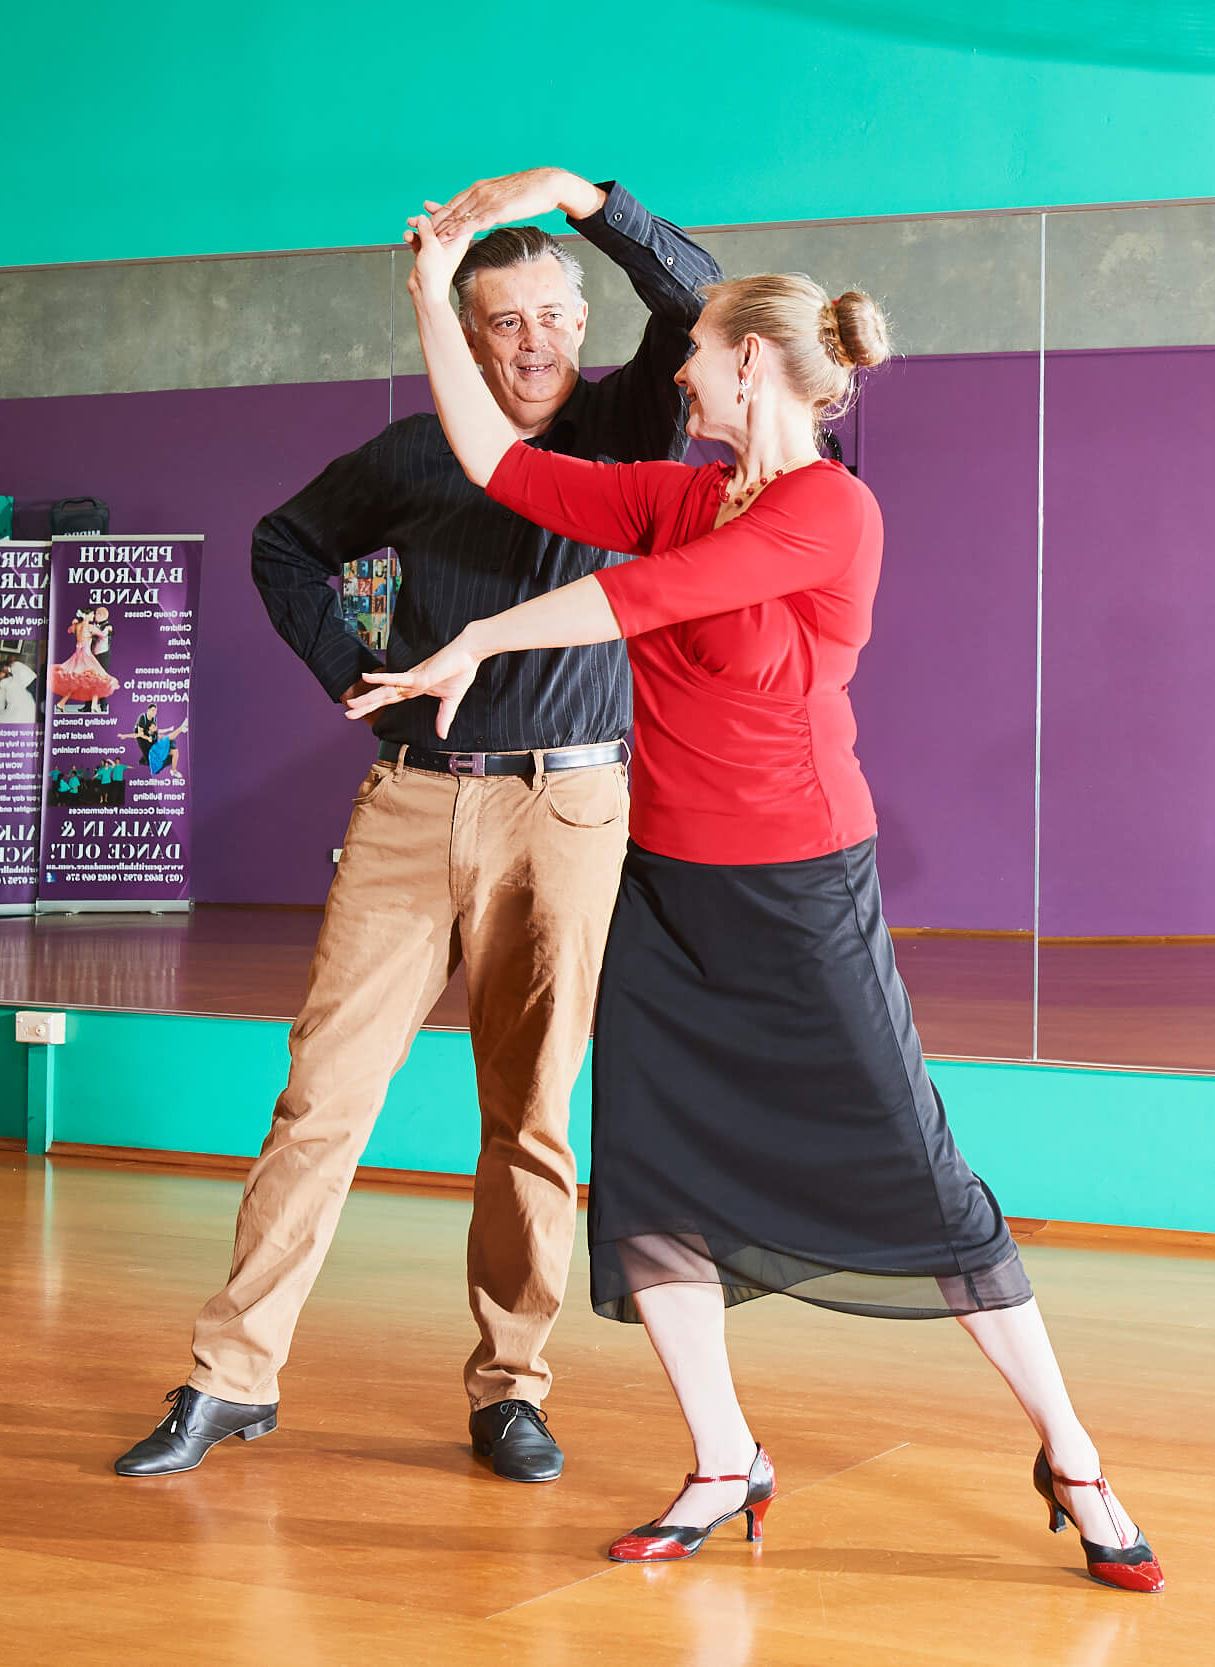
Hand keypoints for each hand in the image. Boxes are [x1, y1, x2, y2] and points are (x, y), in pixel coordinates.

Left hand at [344, 635, 481, 739]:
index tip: (362, 712)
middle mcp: (409, 683)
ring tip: (350, 705)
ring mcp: (412, 679)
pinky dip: (381, 678)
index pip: (391, 700)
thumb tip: (442, 736)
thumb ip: (444, 717)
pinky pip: (396, 678)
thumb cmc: (460, 671)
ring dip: (368, 697)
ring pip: (385, 691)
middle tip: (347, 714)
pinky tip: (366, 677)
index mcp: (415, 688)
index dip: (376, 706)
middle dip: (365, 705)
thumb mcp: (451, 701)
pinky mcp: (417, 675)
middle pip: (383, 697)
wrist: (469, 654)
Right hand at [405, 214, 471, 309]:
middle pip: (441, 223)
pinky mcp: (426, 254)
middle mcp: (449, 244)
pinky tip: (408, 237)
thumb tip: (423, 218)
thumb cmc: (435, 275)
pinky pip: (419, 239)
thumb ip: (427, 229)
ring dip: (418, 226)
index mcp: (457, 241)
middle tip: (422, 211)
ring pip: (428, 230)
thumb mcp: (431, 246)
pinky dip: (413, 236)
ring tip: (410, 223)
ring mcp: (437, 249)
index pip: (459, 220)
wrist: (426, 292)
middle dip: (430, 216)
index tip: (443, 204)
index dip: (453, 210)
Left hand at [424, 168, 604, 242]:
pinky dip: (458, 230)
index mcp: (480, 189)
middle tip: (414, 229)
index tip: (425, 221)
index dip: (439, 213)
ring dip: (441, 228)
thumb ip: (493, 204)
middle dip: (433, 220)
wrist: (546, 184)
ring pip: (458, 216)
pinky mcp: (496, 210)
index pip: (455, 202)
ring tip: (426, 238)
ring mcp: (486, 201)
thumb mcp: (506, 198)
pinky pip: (473, 222)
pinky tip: (449, 237)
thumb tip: (488, 213)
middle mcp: (479, 192)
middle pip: (451, 209)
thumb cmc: (530, 193)